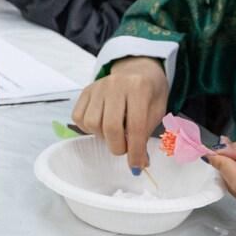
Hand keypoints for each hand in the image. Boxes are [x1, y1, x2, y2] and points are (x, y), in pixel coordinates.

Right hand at [72, 56, 168, 170]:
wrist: (139, 69)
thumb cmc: (150, 92)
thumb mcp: (157, 110)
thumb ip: (146, 134)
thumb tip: (139, 163)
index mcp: (139, 88)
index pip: (135, 126)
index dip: (136, 151)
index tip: (136, 165)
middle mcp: (116, 84)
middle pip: (111, 127)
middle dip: (118, 147)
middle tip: (125, 149)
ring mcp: (98, 86)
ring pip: (92, 124)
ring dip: (103, 137)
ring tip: (114, 133)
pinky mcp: (86, 91)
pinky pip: (79, 117)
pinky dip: (88, 128)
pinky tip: (101, 125)